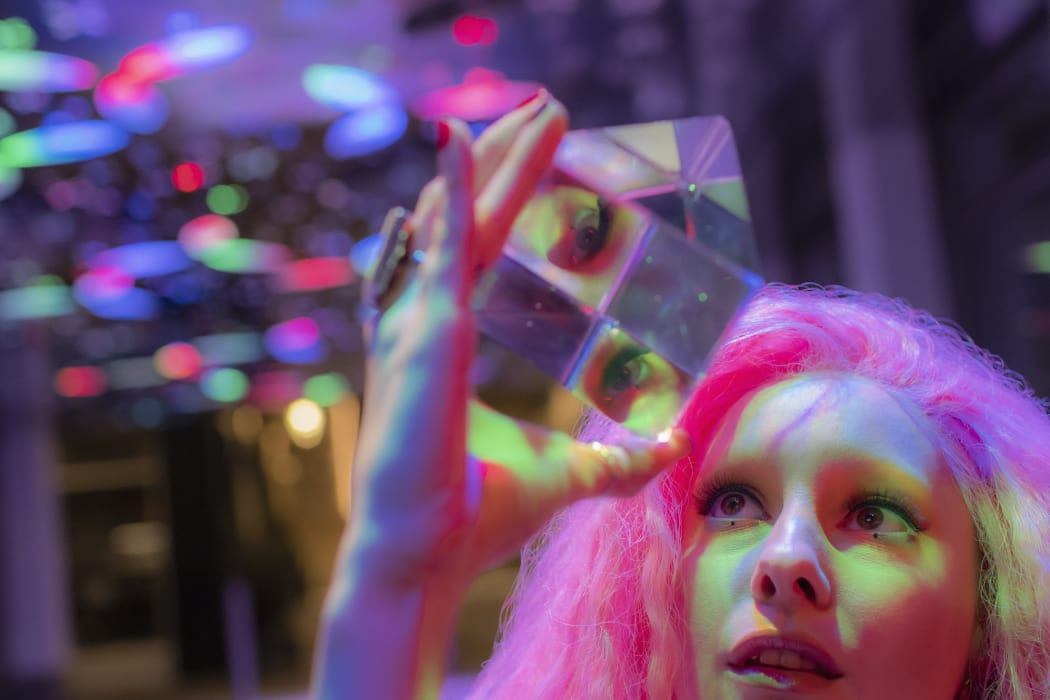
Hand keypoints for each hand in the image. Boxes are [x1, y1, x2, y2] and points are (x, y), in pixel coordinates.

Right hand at [344, 93, 690, 590]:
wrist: (425, 552)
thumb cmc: (479, 516)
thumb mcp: (570, 475)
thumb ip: (620, 459)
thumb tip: (673, 445)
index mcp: (442, 341)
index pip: (473, 250)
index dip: (496, 198)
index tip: (528, 160)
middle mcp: (422, 317)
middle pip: (463, 218)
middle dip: (501, 161)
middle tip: (540, 110)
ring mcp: (419, 318)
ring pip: (457, 215)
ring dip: (494, 156)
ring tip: (531, 107)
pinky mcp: (429, 327)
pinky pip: (444, 239)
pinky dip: (453, 181)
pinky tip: (462, 131)